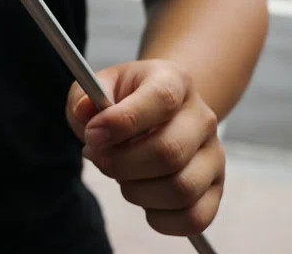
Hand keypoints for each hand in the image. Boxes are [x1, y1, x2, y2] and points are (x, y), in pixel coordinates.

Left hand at [66, 60, 224, 236]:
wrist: (154, 114)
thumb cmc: (120, 102)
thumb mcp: (96, 88)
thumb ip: (84, 98)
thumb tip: (84, 112)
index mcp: (174, 81)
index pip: (162, 99)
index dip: (122, 121)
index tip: (92, 135)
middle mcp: (202, 117)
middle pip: (170, 151)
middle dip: (121, 163)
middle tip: (98, 158)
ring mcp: (213, 155)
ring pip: (181, 189)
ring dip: (136, 191)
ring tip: (120, 175)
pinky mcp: (215, 189)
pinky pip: (193, 218)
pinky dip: (159, 217)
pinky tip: (141, 197)